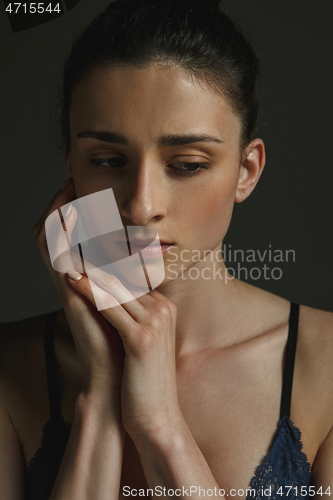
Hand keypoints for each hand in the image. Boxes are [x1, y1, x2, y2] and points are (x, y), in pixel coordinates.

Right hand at [32, 178, 124, 393]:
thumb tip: (136, 261)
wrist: (116, 371)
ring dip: (56, 211)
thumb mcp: (122, 301)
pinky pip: (56, 257)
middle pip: (49, 233)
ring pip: (47, 240)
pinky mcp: (70, 294)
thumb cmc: (121, 338)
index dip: (68, 212)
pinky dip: (61, 232)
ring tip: (69, 188)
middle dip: (58, 204)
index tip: (82, 189)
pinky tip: (73, 213)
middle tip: (71, 182)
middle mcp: (68, 279)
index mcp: (80, 279)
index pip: (64, 237)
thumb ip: (121, 281)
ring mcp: (66, 286)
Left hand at [66, 265, 181, 439]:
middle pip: (124, 280)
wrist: (156, 415)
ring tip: (69, 262)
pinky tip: (73, 282)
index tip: (85, 257)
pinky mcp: (142, 338)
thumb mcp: (143, 342)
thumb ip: (133, 317)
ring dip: (89, 275)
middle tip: (74, 252)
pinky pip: (110, 307)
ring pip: (115, 290)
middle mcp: (164, 311)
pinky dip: (89, 292)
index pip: (131, 280)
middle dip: (97, 266)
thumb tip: (110, 299)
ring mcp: (155, 323)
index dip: (106, 268)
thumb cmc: (144, 380)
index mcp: (165, 309)